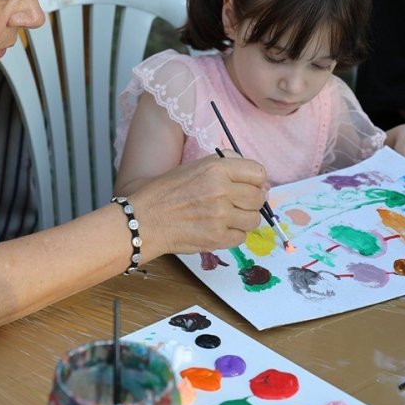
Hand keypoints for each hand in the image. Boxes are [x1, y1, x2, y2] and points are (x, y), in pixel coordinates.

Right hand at [129, 153, 266, 255]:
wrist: (145, 219)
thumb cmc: (167, 191)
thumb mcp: (195, 166)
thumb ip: (226, 166)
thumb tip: (259, 180)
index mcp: (217, 169)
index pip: (258, 173)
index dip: (256, 180)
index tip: (250, 186)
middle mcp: (222, 191)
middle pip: (258, 197)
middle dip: (252, 200)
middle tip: (238, 203)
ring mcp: (221, 217)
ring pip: (253, 219)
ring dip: (244, 219)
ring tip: (227, 217)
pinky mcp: (218, 238)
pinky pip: (242, 237)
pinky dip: (233, 234)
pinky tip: (219, 228)